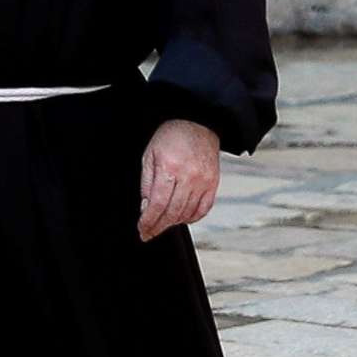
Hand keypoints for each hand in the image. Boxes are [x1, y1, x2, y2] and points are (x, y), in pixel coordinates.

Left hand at [138, 119, 221, 242]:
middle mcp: (190, 177)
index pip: (158, 204)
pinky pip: (204, 209)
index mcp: (170, 168)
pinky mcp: (213, 183)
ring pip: (188, 213)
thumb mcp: (150, 156)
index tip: (142, 230)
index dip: (149, 221)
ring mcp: (204, 181)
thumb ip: (147, 183)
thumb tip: (146, 208)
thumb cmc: (171, 137)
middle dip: (158, 227)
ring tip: (162, 224)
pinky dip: (192, 217)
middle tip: (149, 233)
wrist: (198, 124)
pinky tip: (182, 218)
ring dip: (173, 223)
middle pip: (173, 212)